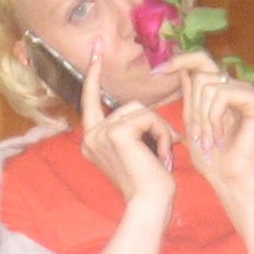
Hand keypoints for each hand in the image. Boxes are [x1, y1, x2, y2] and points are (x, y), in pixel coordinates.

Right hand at [77, 41, 176, 208]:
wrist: (150, 205)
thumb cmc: (149, 184)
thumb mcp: (136, 151)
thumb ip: (133, 130)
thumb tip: (147, 114)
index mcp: (92, 140)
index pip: (90, 100)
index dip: (92, 74)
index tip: (96, 47)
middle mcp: (91, 136)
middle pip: (129, 105)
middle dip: (153, 122)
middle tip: (164, 149)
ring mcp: (101, 133)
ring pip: (140, 109)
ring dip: (160, 129)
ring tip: (162, 155)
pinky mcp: (117, 132)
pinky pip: (148, 117)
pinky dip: (162, 133)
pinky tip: (161, 155)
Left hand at [172, 50, 253, 211]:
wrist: (230, 181)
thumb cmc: (212, 159)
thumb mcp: (192, 122)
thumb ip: (189, 95)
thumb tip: (180, 67)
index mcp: (222, 90)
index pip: (200, 60)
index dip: (179, 60)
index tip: (157, 72)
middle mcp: (237, 87)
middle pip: (202, 68)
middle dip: (192, 104)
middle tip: (196, 133)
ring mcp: (249, 93)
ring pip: (209, 84)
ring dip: (202, 116)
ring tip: (209, 139)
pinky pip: (223, 93)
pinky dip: (215, 116)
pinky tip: (220, 135)